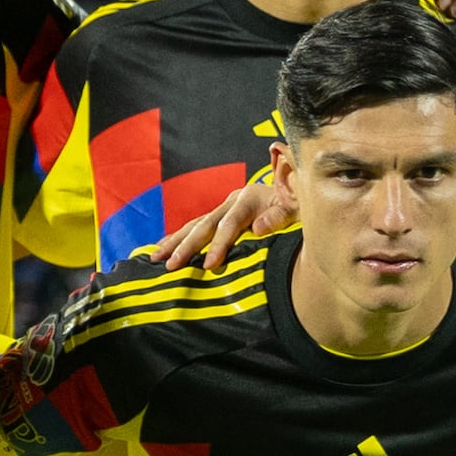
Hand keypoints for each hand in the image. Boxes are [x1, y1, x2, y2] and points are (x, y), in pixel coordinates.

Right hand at [151, 160, 296, 273]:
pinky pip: (197, 226)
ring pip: (196, 224)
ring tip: (156, 256)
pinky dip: (179, 237)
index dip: (219, 245)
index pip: (229, 224)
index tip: (209, 266)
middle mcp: (232, 200)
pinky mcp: (221, 215)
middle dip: (186, 246)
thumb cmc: (299, 203)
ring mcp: (225, 206)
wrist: (299, 189)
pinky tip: (162, 247)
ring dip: (175, 241)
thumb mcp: (297, 207)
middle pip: (205, 224)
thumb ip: (278, 216)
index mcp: (249, 197)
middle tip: (171, 264)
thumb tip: (258, 228)